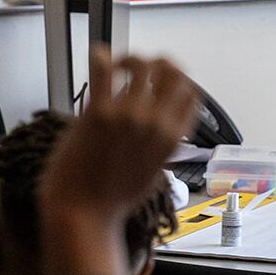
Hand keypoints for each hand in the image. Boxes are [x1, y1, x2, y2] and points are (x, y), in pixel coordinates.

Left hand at [36, 48, 198, 274]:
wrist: (82, 217)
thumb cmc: (111, 203)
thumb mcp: (151, 176)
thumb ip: (157, 151)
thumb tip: (155, 139)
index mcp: (172, 139)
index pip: (192, 94)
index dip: (178, 83)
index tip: (161, 85)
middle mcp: (156, 123)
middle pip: (173, 72)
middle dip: (159, 63)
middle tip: (139, 69)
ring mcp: (129, 115)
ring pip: (143, 64)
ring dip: (130, 59)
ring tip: (114, 67)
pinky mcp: (98, 113)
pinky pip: (103, 70)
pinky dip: (101, 57)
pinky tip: (97, 57)